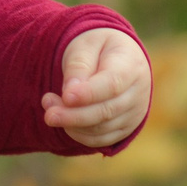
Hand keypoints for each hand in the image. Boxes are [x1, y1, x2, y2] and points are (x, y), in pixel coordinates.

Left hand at [43, 29, 149, 147]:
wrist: (116, 56)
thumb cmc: (97, 47)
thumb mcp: (85, 45)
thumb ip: (78, 66)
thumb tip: (69, 95)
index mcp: (131, 64)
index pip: (112, 84)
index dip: (88, 94)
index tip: (65, 97)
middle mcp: (139, 91)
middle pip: (106, 111)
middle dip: (73, 116)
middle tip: (48, 113)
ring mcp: (135, 112)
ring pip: (102, 129)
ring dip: (72, 124)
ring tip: (49, 107)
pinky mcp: (126, 127)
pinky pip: (101, 140)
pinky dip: (79, 134)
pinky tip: (64, 120)